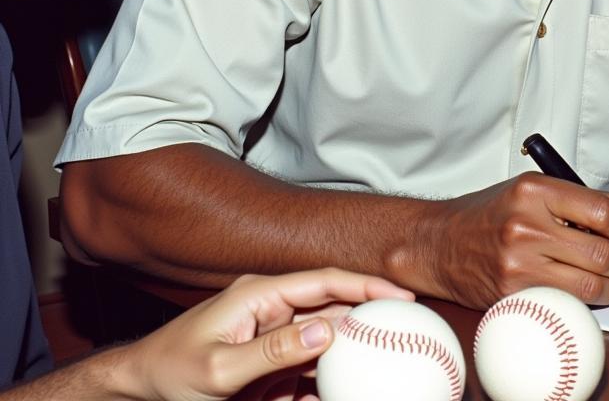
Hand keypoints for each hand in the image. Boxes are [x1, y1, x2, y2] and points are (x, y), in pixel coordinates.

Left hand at [118, 267, 413, 400]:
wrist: (138, 389)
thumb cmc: (170, 372)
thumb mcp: (219, 368)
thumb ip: (273, 349)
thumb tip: (325, 332)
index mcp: (260, 294)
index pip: (324, 282)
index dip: (365, 286)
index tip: (401, 296)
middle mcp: (271, 308)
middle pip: (331, 308)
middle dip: (368, 317)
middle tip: (407, 331)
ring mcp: (271, 335)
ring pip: (324, 340)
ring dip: (350, 352)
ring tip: (385, 362)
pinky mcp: (269, 362)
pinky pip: (307, 367)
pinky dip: (326, 380)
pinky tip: (343, 390)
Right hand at [428, 173, 608, 308]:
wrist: (440, 243)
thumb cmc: (487, 214)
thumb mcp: (528, 190)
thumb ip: (575, 198)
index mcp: (533, 191)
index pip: (600, 210)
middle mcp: (526, 224)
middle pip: (600, 251)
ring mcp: (519, 262)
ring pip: (589, 282)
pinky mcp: (514, 293)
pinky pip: (566, 300)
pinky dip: (589, 300)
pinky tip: (594, 293)